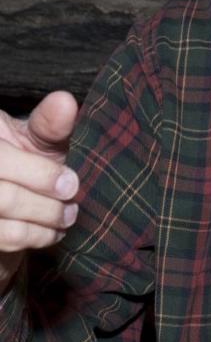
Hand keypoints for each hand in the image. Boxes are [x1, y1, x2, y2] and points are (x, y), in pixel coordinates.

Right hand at [0, 91, 79, 281]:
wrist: (12, 202)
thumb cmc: (27, 163)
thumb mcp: (39, 140)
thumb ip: (50, 124)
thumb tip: (65, 102)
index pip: (3, 161)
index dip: (40, 174)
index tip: (71, 183)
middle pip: (5, 197)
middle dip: (46, 204)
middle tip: (72, 205)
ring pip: (6, 221)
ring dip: (44, 223)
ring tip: (66, 217)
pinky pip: (6, 239)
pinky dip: (35, 237)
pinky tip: (52, 232)